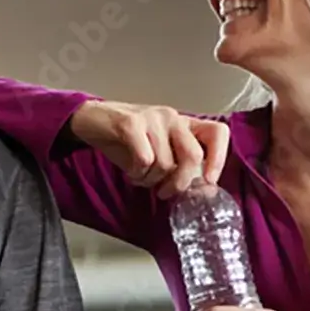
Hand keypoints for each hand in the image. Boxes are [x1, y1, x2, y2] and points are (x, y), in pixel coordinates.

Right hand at [70, 100, 229, 197]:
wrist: (91, 119)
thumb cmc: (125, 139)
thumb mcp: (157, 150)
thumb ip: (177, 164)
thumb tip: (196, 189)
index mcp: (183, 124)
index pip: (217, 133)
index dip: (219, 158)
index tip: (208, 181)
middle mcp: (172, 118)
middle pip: (193, 155)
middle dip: (179, 182)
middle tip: (164, 192)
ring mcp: (153, 119)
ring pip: (165, 163)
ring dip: (150, 180)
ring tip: (139, 175)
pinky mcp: (131, 124)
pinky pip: (144, 160)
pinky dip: (137, 173)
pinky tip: (130, 170)